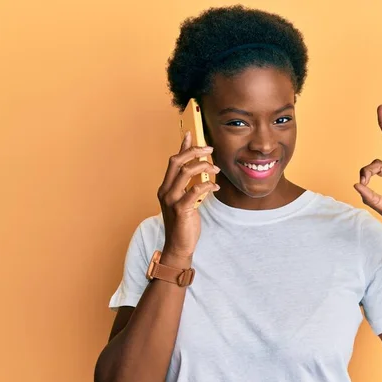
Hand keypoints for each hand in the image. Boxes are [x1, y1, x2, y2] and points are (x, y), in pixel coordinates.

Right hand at [157, 132, 219, 258]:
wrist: (178, 246)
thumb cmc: (184, 223)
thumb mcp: (184, 200)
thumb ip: (188, 185)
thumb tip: (196, 168)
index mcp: (166, 187)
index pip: (173, 161)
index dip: (183, 146)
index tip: (192, 134)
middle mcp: (165, 191)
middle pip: (177, 162)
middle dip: (194, 152)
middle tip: (210, 149)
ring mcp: (171, 200)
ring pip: (186, 173)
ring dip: (203, 167)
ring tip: (216, 169)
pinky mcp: (180, 209)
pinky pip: (195, 190)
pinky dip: (208, 185)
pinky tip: (216, 186)